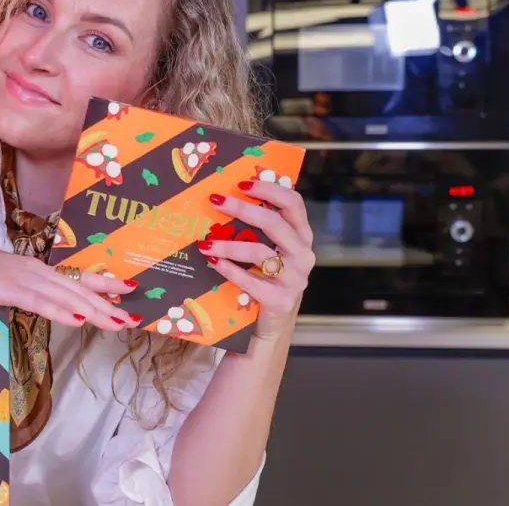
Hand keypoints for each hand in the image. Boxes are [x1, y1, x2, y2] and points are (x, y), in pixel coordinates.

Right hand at [0, 233, 139, 331]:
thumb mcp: (2, 281)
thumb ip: (24, 290)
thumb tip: (41, 301)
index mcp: (36, 269)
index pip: (76, 277)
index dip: (104, 283)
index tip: (128, 290)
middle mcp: (37, 270)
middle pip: (79, 289)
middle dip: (109, 303)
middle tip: (135, 315)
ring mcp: (24, 278)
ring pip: (67, 297)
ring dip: (95, 311)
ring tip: (118, 322)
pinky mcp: (9, 289)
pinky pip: (40, 304)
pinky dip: (62, 312)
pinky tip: (79, 321)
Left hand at [199, 180, 315, 341]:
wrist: (272, 326)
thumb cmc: (266, 280)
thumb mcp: (270, 251)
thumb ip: (259, 228)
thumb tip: (225, 198)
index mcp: (302, 236)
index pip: (293, 203)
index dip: (269, 190)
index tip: (242, 183)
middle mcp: (303, 255)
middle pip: (274, 223)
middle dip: (242, 209)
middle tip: (215, 201)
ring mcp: (295, 279)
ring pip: (259, 252)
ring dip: (228, 243)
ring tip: (205, 241)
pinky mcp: (280, 300)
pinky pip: (250, 280)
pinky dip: (229, 269)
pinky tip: (213, 262)